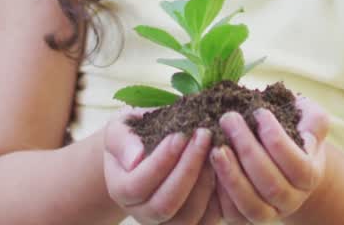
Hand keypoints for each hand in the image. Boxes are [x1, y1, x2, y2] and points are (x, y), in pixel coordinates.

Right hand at [103, 107, 222, 223]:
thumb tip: (135, 157)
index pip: (137, 185)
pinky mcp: (191, 222)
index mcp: (120, 190)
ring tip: (214, 149)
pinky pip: (207, 220)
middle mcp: (142, 213)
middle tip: (203, 135)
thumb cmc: (133, 136)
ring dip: (205, 182)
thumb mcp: (120, 129)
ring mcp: (166, 222)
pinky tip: (223, 166)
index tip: (180, 134)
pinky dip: (218, 196)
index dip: (161, 162)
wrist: (143, 152)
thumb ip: (122, 140)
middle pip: (165, 204)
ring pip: (188, 216)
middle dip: (188, 168)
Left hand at [210, 96, 331, 223]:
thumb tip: (296, 108)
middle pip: (272, 184)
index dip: (277, 139)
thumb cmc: (295, 131)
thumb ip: (312, 117)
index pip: (297, 164)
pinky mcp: (246, 218)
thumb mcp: (309, 119)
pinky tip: (210, 165)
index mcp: (310, 174)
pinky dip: (220, 192)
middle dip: (247, 149)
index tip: (259, 112)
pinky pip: (233, 214)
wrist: (283, 160)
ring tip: (216, 147)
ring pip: (251, 204)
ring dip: (231, 175)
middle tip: (229, 119)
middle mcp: (292, 199)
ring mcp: (270, 212)